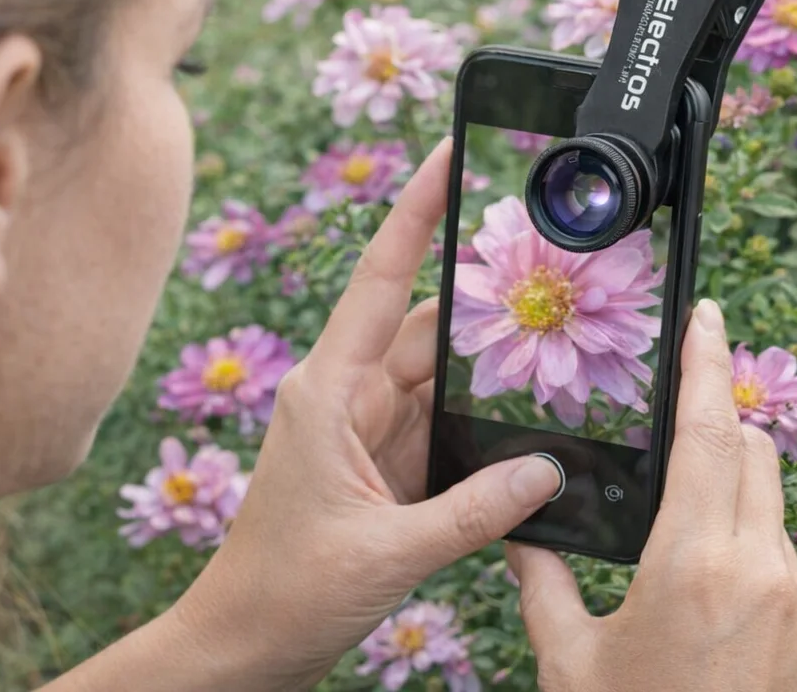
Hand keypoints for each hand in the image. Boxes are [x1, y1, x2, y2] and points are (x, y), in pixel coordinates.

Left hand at [177, 138, 562, 689]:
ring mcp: (367, 426)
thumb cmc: (286, 592)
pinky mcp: (383, 459)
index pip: (379, 277)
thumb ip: (475, 512)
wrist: (243, 645)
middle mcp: (347, 393)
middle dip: (484, 301)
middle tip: (548, 269)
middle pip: (425, 325)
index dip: (416, 210)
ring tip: (552, 346)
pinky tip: (522, 419)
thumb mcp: (388, 552)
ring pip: (438, 373)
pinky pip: (440, 419)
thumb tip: (547, 470)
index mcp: (329, 389)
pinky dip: (477, 417)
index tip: (448, 154)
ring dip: (485, 367)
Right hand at [506, 299, 796, 691]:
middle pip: (752, 450)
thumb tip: (518, 530)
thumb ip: (540, 582)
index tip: (706, 313)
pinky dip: (748, 542)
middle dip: (717, 417)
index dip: (707, 362)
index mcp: (695, 562)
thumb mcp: (569, 662)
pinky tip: (704, 590)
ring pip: (770, 503)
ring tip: (677, 519)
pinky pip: (783, 558)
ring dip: (731, 485)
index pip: (709, 430)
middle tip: (675, 410)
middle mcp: (763, 572)